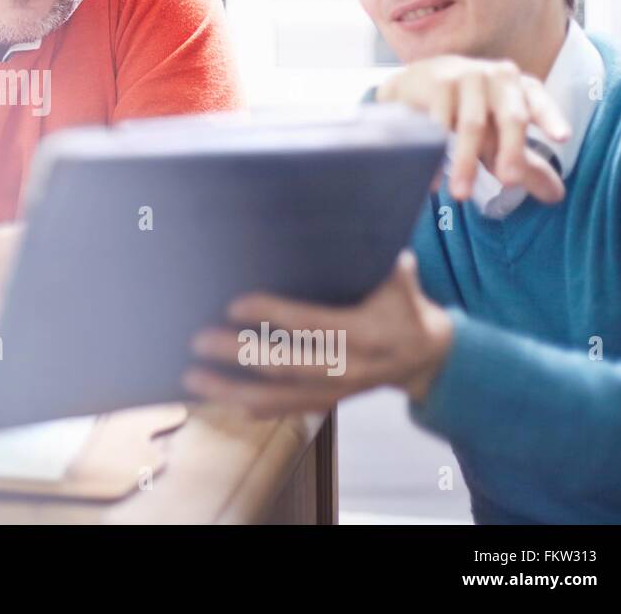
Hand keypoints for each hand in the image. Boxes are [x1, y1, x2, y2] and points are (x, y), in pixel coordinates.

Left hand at [183, 251, 454, 416]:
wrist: (429, 357)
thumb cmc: (402, 305)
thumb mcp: (398, 277)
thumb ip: (373, 253)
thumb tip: (341, 210)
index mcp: (366, 332)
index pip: (312, 324)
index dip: (272, 315)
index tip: (233, 304)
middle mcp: (349, 368)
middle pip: (285, 365)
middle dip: (238, 353)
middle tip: (197, 339)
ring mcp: (336, 392)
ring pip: (277, 398)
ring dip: (230, 389)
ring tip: (191, 376)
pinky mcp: (326, 404)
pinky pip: (282, 410)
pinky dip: (246, 405)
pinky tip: (213, 396)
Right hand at [376, 55, 570, 202]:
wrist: (414, 84)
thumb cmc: (466, 110)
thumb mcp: (498, 133)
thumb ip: (526, 162)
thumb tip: (556, 196)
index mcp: (519, 87)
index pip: (539, 103)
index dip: (551, 119)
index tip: (562, 138)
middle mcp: (498, 77)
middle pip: (511, 117)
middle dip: (511, 151)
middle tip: (509, 182)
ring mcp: (467, 76)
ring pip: (472, 125)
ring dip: (466, 162)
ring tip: (461, 195)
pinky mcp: (437, 83)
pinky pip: (439, 124)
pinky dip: (435, 155)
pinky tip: (434, 181)